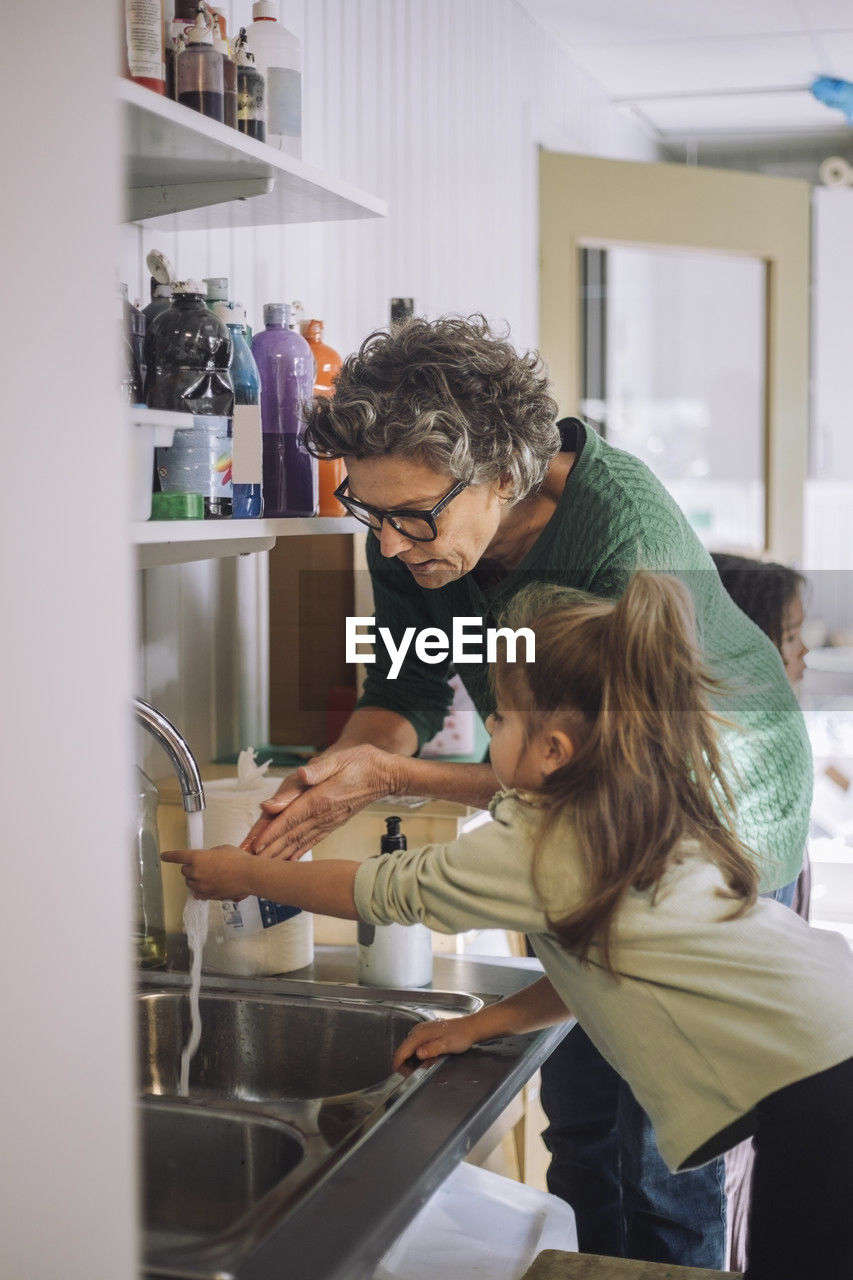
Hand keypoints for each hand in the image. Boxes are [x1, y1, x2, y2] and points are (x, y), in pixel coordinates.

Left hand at [161, 844, 256, 900]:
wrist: (249, 875)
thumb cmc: (238, 860)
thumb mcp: (222, 849)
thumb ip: (210, 854)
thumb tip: (208, 859)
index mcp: (197, 858)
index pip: (178, 856)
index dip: (170, 856)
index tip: (164, 856)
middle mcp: (196, 872)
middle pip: (184, 871)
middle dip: (191, 868)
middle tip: (203, 866)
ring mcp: (201, 885)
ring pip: (190, 883)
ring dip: (196, 879)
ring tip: (210, 875)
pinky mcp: (208, 895)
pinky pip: (197, 893)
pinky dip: (200, 889)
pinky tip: (208, 885)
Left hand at [246, 744, 404, 859]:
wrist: (385, 775)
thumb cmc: (361, 762)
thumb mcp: (337, 759)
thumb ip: (315, 770)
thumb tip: (298, 775)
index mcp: (321, 798)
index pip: (290, 817)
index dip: (271, 832)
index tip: (256, 845)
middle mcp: (324, 814)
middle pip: (291, 834)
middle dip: (269, 848)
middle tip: (250, 860)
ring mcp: (329, 821)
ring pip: (300, 841)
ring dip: (280, 853)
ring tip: (263, 864)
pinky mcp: (333, 823)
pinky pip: (312, 840)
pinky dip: (299, 852)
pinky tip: (289, 860)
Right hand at [392, 1014, 481, 1072]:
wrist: (469, 1028)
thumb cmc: (460, 1036)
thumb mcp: (446, 1045)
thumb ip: (431, 1049)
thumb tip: (418, 1053)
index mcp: (420, 1034)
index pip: (402, 1051)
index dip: (398, 1064)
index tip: (399, 1075)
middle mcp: (418, 1031)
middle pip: (403, 1049)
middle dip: (403, 1063)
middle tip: (410, 1075)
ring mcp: (422, 1031)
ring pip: (409, 1048)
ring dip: (409, 1060)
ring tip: (417, 1070)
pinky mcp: (426, 1033)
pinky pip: (415, 1046)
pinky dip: (415, 1055)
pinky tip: (423, 1061)